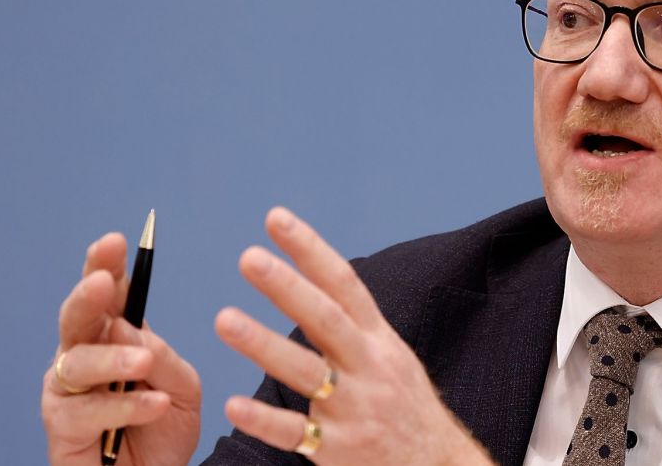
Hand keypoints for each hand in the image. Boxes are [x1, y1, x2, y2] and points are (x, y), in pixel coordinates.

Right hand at [41, 232, 201, 465]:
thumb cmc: (164, 429)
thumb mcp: (182, 387)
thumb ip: (162, 357)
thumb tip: (129, 330)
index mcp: (116, 336)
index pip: (109, 294)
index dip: (107, 266)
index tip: (116, 241)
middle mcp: (84, 356)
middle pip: (77, 317)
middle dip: (87, 295)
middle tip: (101, 282)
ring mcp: (67, 390)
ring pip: (79, 362)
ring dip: (114, 360)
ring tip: (145, 364)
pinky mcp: (61, 426)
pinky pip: (88, 409)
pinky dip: (125, 406)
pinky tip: (155, 404)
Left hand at [214, 207, 491, 464]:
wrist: (437, 465)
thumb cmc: (406, 406)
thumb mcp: (392, 355)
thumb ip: (355, 324)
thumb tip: (315, 279)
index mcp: (379, 339)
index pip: (344, 284)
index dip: (311, 250)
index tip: (276, 219)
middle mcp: (369, 366)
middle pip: (326, 320)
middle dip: (287, 286)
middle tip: (249, 257)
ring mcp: (354, 408)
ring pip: (306, 372)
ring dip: (264, 345)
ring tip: (224, 318)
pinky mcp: (338, 449)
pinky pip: (296, 434)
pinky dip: (265, 420)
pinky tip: (234, 404)